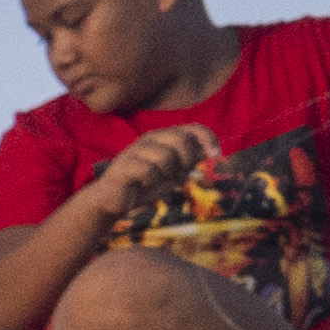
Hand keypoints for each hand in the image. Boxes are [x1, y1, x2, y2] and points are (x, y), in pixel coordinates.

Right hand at [90, 125, 206, 228]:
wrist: (113, 201)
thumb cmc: (145, 185)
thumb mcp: (173, 172)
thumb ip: (188, 161)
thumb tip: (209, 151)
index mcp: (164, 137)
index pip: (193, 128)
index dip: (208, 139)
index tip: (216, 156)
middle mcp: (150, 139)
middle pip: (180, 138)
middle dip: (186, 159)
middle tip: (179, 175)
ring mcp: (136, 150)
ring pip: (165, 156)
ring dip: (166, 174)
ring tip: (155, 181)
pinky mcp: (124, 165)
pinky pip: (149, 171)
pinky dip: (151, 182)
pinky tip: (143, 185)